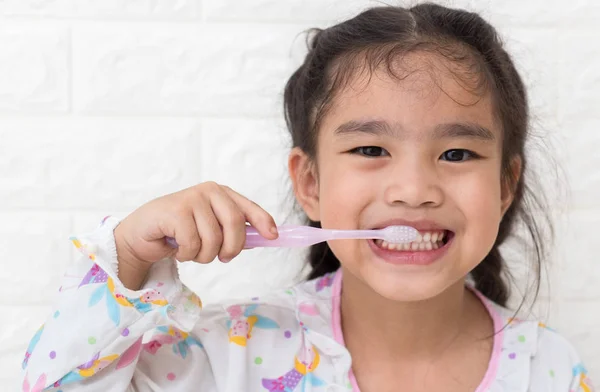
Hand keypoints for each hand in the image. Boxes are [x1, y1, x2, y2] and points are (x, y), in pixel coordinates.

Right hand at [113, 182, 277, 288]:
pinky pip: (193, 244)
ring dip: (203, 255)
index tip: (273, 236)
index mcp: (221, 194)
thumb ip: (234, 232)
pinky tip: (175, 247)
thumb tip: (265, 237)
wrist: (143, 235)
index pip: (248, 207)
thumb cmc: (180, 232)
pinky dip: (186, 254)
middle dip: (231, 248)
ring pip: (213, 239)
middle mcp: (208, 191)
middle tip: (223, 258)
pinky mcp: (175, 210)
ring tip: (190, 250)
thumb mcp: (211, 230)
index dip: (263, 221)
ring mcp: (191, 198)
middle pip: (234, 223)